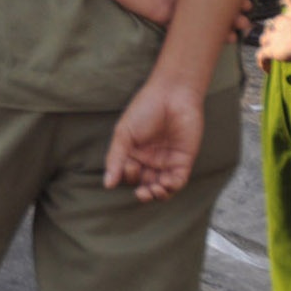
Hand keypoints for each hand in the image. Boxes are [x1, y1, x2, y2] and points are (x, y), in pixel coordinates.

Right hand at [103, 76, 203, 201]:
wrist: (172, 96)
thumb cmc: (144, 109)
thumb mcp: (123, 134)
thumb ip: (115, 159)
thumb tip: (107, 184)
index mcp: (133, 151)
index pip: (128, 173)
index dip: (127, 176)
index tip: (128, 168)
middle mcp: (149, 159)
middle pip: (144, 183)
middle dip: (143, 192)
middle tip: (141, 193)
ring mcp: (167, 161)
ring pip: (161, 187)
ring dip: (157, 194)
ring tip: (153, 191)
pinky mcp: (183, 161)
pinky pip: (177, 181)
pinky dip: (171, 187)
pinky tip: (165, 184)